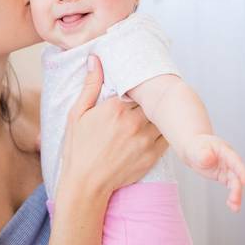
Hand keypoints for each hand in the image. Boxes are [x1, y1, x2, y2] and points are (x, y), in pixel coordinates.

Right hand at [57, 55, 168, 199]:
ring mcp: (145, 138)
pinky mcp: (153, 154)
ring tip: (157, 109)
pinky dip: (165, 130)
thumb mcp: (77, 114)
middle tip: (151, 92)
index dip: (139, 83)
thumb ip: (90, 86)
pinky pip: (167, 136)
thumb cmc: (78, 149)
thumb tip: (95, 60)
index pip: (136, 84)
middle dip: (152, 96)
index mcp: (115, 107)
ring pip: (162, 116)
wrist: (86, 184)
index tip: (139, 81)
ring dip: (160, 113)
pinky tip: (158, 127)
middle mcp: (133, 121)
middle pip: (152, 99)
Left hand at [184, 134, 244, 211]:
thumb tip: (208, 158)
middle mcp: (230, 161)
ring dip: (237, 195)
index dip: (241, 171)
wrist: (193, 150)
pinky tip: (232, 206)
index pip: (235, 161)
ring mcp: (228, 169)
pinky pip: (230, 187)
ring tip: (235, 208)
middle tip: (235, 200)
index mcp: (225, 151)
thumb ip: (203, 154)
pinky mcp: (224, 177)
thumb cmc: (196, 146)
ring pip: (235, 183)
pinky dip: (232, 196)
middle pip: (237, 175)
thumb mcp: (197, 148)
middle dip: (237, 188)